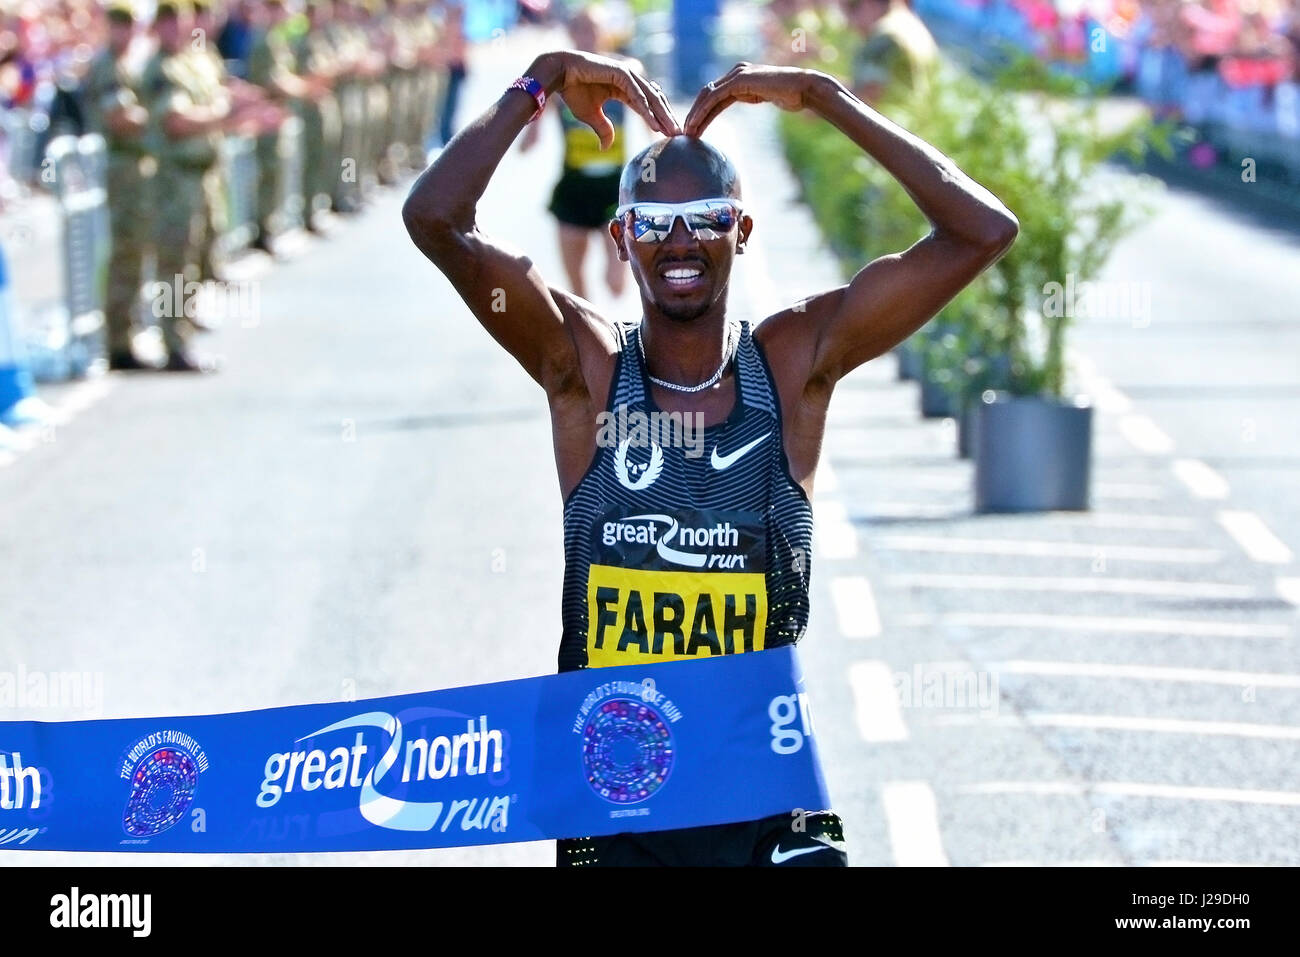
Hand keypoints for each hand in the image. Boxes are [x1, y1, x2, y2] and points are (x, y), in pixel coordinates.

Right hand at [548, 50, 679, 147]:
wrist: (559, 75)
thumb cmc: (573, 91)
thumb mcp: (592, 116)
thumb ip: (603, 129)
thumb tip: (607, 148)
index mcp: (624, 88)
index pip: (647, 106)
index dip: (658, 120)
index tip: (669, 136)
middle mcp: (628, 80)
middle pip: (653, 101)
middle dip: (666, 119)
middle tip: (678, 136)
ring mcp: (626, 74)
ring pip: (649, 98)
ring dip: (661, 116)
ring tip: (671, 132)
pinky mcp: (621, 72)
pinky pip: (636, 95)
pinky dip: (646, 110)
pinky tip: (654, 123)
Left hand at [683, 63, 820, 135]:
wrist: (803, 89)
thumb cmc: (790, 95)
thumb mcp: (764, 96)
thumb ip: (752, 95)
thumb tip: (749, 100)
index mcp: (740, 75)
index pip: (714, 95)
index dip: (702, 112)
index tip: (694, 129)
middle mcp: (736, 72)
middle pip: (707, 94)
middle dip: (695, 114)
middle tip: (685, 133)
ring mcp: (737, 74)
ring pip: (708, 96)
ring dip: (695, 115)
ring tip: (687, 133)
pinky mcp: (739, 81)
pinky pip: (715, 98)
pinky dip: (703, 112)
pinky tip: (695, 125)